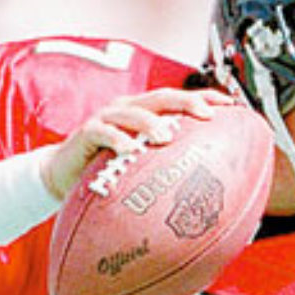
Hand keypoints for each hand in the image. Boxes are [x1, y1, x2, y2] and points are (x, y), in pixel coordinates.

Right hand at [40, 88, 234, 198]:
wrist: (63, 176)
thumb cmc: (109, 171)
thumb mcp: (143, 168)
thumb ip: (170, 171)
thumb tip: (211, 197)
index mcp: (147, 113)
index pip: (180, 100)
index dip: (205, 97)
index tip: (231, 104)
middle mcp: (129, 109)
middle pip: (162, 98)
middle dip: (186, 102)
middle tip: (206, 114)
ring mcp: (107, 118)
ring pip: (133, 112)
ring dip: (151, 122)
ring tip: (167, 136)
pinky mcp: (86, 132)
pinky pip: (102, 132)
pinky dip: (116, 139)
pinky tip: (129, 150)